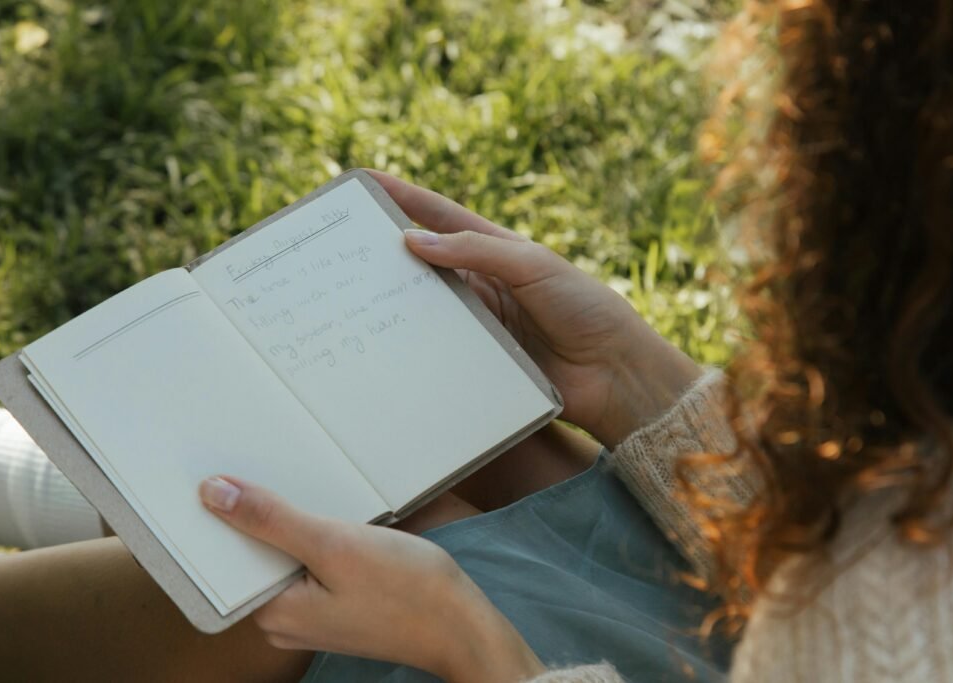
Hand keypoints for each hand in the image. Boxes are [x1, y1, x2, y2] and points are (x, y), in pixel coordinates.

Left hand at [199, 476, 544, 682]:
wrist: (462, 625)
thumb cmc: (408, 591)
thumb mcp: (334, 544)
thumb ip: (272, 520)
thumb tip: (213, 494)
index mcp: (273, 612)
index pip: (225, 559)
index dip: (221, 516)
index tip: (219, 477)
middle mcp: (284, 620)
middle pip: (253, 556)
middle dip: (259, 515)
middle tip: (265, 471)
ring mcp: (311, 615)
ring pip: (283, 557)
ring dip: (290, 525)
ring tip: (301, 491)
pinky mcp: (335, 606)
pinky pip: (308, 565)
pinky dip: (313, 539)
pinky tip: (329, 519)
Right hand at [368, 170, 702, 447]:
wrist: (613, 372)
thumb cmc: (583, 307)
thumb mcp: (532, 266)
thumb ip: (476, 249)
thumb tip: (412, 238)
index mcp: (496, 250)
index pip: (440, 216)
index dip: (403, 197)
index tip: (364, 180)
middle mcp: (481, 284)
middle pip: (422, 261)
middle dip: (383, 251)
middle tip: (339, 245)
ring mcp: (478, 323)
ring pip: (423, 306)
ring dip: (391, 300)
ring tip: (347, 295)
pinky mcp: (477, 360)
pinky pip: (436, 348)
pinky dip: (411, 345)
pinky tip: (382, 345)